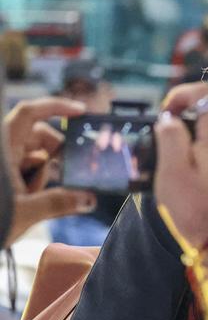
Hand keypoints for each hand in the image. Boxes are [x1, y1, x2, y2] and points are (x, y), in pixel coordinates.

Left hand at [3, 97, 96, 245]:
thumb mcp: (25, 213)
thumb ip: (58, 204)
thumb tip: (87, 199)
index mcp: (4, 148)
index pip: (30, 113)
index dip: (55, 106)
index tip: (80, 112)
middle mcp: (3, 150)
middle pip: (37, 135)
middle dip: (56, 153)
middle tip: (69, 173)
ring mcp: (4, 163)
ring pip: (33, 155)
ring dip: (43, 173)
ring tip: (36, 197)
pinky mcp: (5, 177)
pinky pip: (26, 170)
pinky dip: (35, 182)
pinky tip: (32, 200)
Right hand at [154, 82, 207, 254]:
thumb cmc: (196, 211)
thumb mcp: (171, 170)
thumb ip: (170, 136)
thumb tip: (170, 119)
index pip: (204, 94)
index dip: (181, 95)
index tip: (166, 111)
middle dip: (187, 130)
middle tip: (168, 154)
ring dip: (198, 149)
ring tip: (184, 176)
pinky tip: (200, 185)